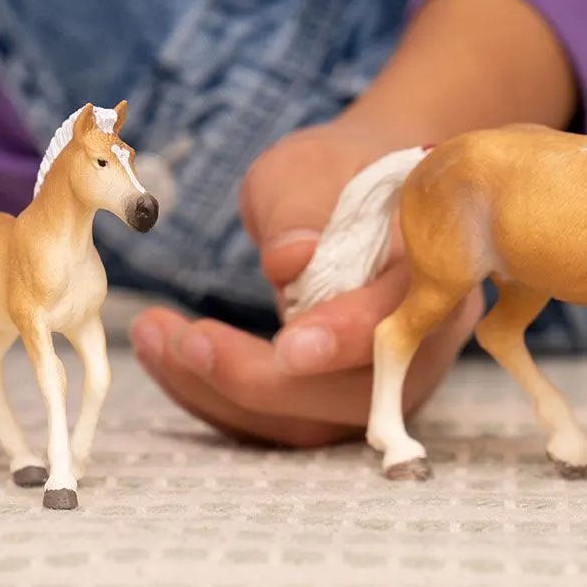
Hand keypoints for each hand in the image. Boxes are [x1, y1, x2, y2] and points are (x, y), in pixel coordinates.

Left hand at [129, 121, 481, 446]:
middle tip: (184, 340)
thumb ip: (303, 205)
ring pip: (311, 422)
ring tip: (152, 336)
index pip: (401, 318)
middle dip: (261, 379)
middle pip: (355, 393)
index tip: (290, 343)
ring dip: (222, 393)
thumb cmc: (333, 174)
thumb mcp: (310, 164)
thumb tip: (292, 261)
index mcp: (434, 269)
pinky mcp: (339, 399)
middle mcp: (422, 339)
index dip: (347, 336)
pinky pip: (280, 421)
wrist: (354, 197)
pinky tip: (166, 353)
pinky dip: (217, 397)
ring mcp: (383, 381)